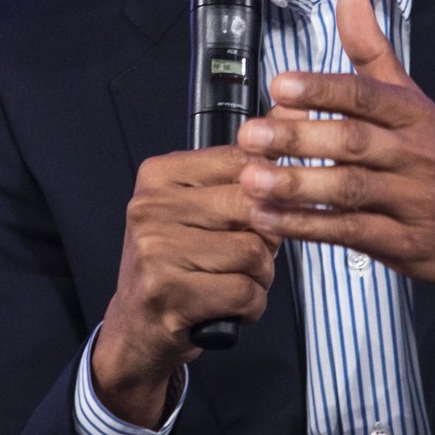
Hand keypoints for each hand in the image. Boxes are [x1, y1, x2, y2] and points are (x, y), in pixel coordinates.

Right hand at [93, 145, 278, 427]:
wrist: (136, 327)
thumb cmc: (179, 259)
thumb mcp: (203, 203)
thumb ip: (248, 162)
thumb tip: (299, 107)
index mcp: (160, 174)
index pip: (244, 162)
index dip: (269, 193)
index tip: (260, 212)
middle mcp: (151, 206)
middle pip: (254, 207)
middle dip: (267, 238)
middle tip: (248, 254)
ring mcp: (155, 249)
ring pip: (255, 252)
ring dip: (260, 276)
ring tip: (235, 281)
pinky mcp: (167, 292)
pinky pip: (245, 292)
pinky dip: (251, 305)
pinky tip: (228, 306)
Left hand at [236, 0, 434, 311]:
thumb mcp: (415, 101)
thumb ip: (373, 52)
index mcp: (416, 115)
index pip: (368, 95)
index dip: (324, 89)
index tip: (280, 84)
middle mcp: (417, 155)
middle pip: (356, 142)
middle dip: (300, 137)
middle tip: (252, 134)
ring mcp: (412, 202)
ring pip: (351, 190)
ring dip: (298, 185)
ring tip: (252, 178)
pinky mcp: (403, 245)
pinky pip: (351, 234)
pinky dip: (307, 227)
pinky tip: (269, 218)